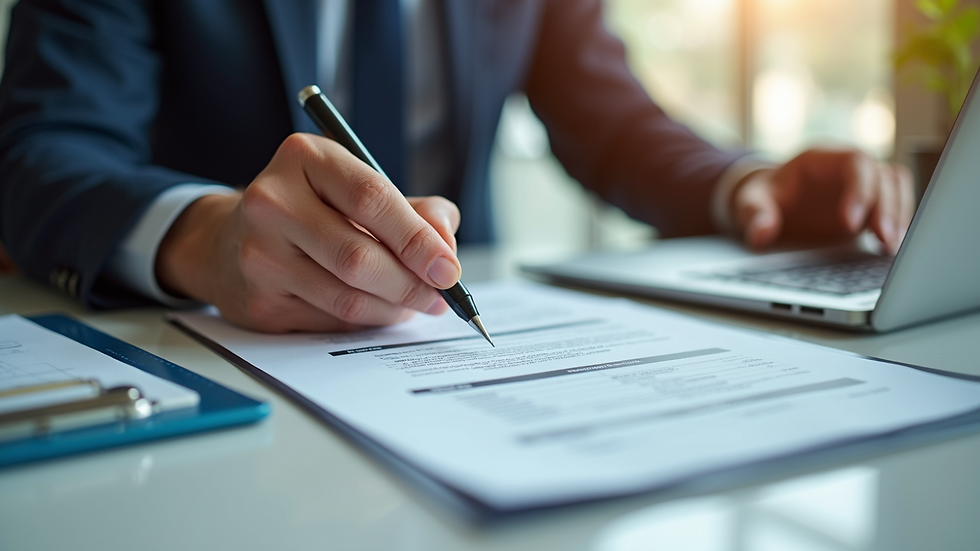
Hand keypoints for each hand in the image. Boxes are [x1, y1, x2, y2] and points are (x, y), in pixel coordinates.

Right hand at [156, 133, 461, 332]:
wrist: (231, 241)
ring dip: (393, 308)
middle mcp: (273, 201)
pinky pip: (330, 322)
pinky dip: (367, 321)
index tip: (448, 268)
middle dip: (411, 283)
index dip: (417, 239)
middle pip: (358, 256)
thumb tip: (445, 247)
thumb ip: (416, 211)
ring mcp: (260, 253)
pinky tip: (379, 311)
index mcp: (305, 157)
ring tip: (415, 305)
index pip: (372, 198)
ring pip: (346, 297)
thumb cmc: (314, 210)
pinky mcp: (258, 300)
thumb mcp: (361, 189)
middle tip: (440, 297)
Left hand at [732, 149, 913, 253]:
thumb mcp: (750, 201)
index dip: (860, 190)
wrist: (769, 199)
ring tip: (893, 247)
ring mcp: (863, 185)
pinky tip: (891, 250)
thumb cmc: (762, 195)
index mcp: (823, 157)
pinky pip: (895, 208)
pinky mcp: (870, 205)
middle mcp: (848, 167)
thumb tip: (760, 234)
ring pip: (897, 189)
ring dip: (899, 217)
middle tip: (884, 241)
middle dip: (887, 209)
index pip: (856, 162)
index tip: (851, 223)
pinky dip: (897, 226)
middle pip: (884, 176)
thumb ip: (754, 214)